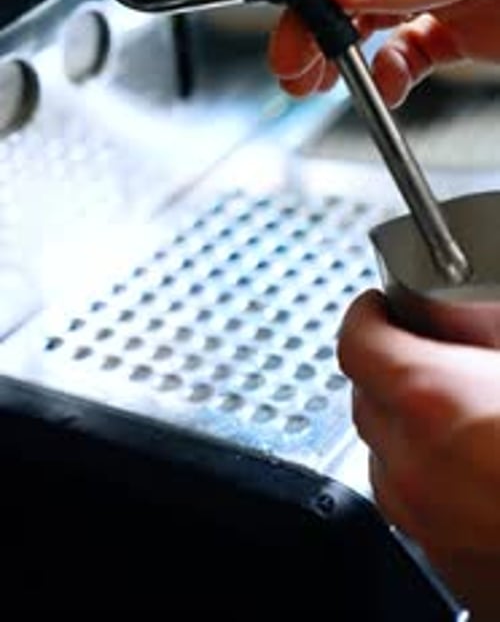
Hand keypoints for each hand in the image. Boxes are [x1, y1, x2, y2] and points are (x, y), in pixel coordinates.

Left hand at [338, 289, 499, 619]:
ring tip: (448, 412)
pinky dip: (421, 475)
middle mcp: (412, 462)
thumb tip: (475, 313)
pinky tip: (466, 464)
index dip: (366, 316)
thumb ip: (488, 328)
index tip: (378, 308)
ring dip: (400, 426)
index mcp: (429, 398)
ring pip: (382, 454)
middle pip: (364, 397)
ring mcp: (423, 514)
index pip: (357, 342)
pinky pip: (408, 501)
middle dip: (385, 369)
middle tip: (421, 353)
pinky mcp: (442, 552)